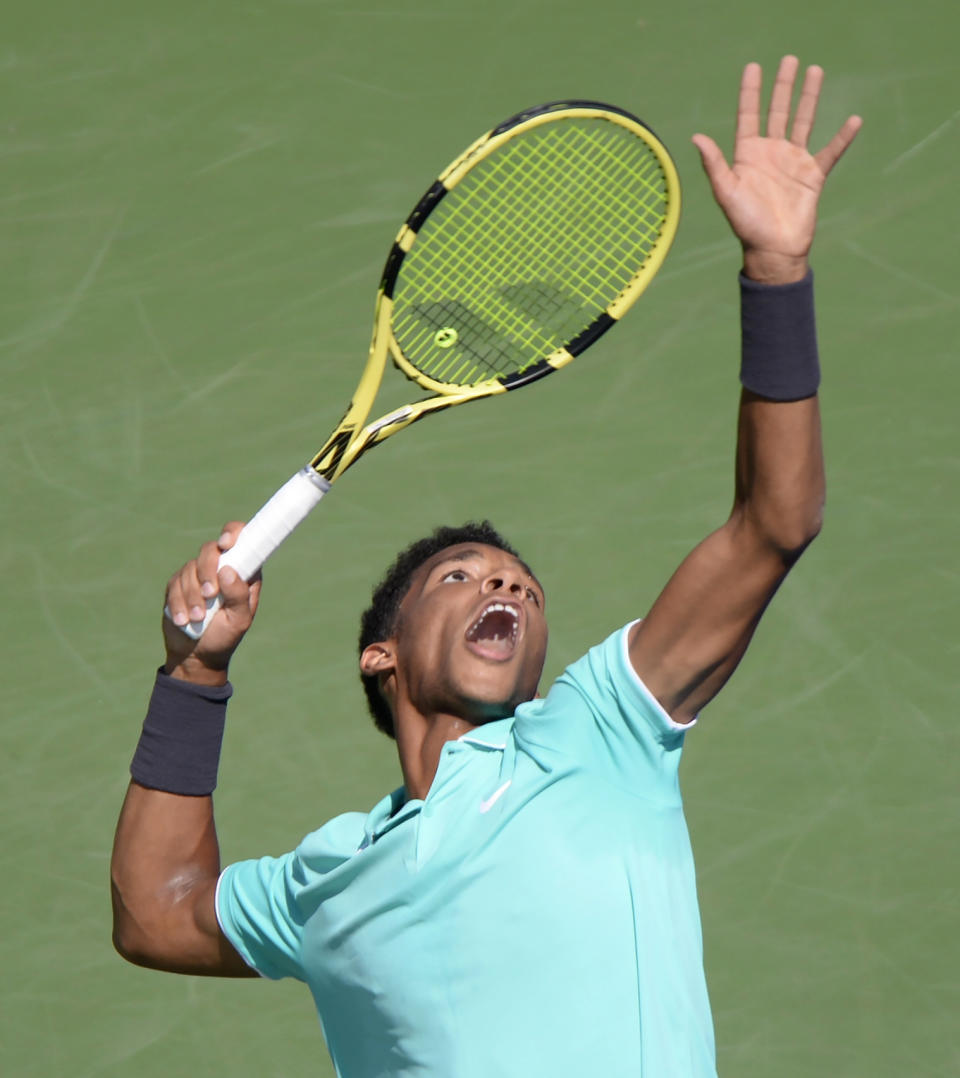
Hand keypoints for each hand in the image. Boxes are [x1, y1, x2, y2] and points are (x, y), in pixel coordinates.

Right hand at [162, 523, 261, 683]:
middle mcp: (221, 567)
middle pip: (210, 549)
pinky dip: (178, 602)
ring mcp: (198, 575)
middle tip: (210, 594)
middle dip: (207, 570)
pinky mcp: (178, 585)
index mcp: (243, 571)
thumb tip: (227, 571)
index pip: (242, 539)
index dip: (234, 533)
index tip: (226, 543)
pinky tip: (183, 620)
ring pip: (190, 568)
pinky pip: (174, 583)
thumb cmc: (225, 636)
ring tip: (197, 619)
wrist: (197, 655)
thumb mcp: (239, 620)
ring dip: (192, 595)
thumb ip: (238, 596)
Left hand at [691, 55, 861, 283]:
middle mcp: (771, 153)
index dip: (750, 92)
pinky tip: (853, 120)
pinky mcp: (813, 175)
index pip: (749, 115)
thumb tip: (696, 137)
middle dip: (783, 86)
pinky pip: (831, 151)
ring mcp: (793, 162)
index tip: (753, 67)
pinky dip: (842, 137)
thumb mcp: (726, 192)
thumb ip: (714, 164)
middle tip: (789, 59)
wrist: (773, 250)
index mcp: (748, 155)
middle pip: (778, 111)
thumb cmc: (746, 224)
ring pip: (803, 121)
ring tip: (815, 71)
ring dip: (809, 97)